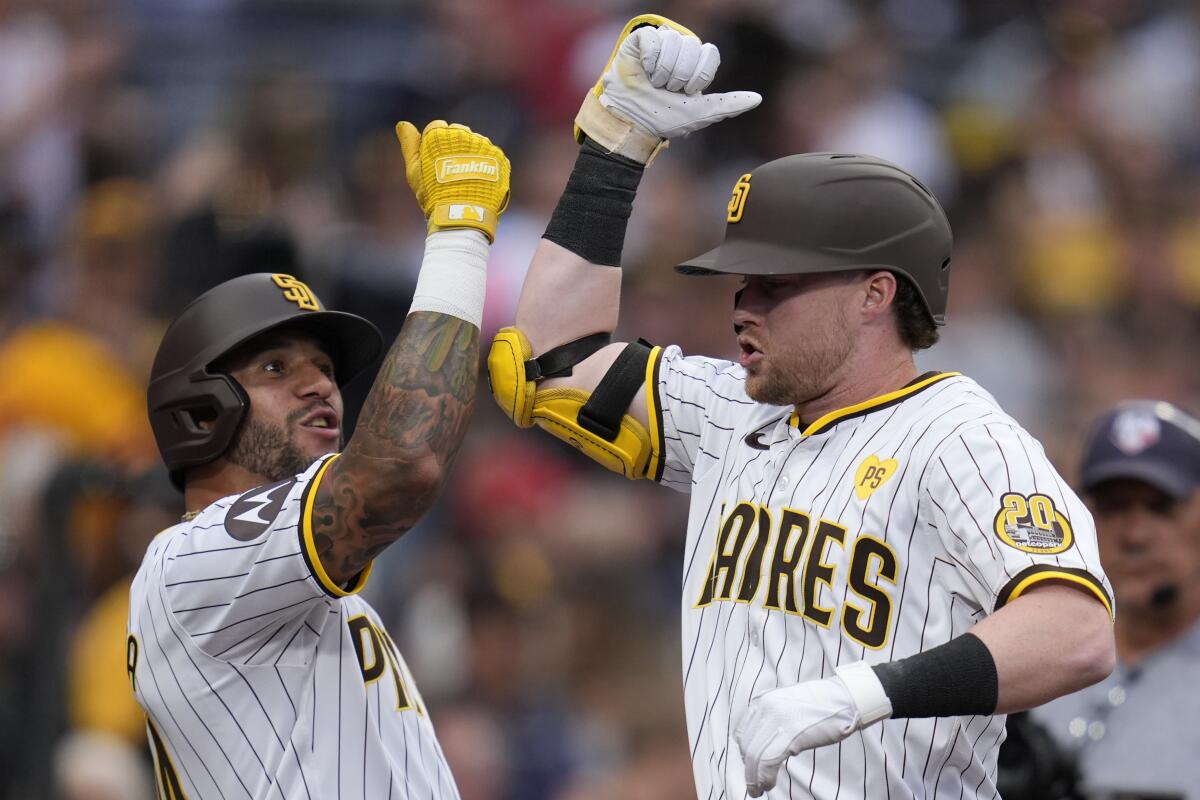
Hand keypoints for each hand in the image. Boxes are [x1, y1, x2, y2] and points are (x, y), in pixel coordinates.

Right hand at [395, 120, 510, 241]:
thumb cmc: (433, 193)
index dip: (434, 144)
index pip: (437, 127)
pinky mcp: (498, 156)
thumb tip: (403, 124)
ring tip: (466, 177)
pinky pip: (491, 155)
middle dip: (454, 146)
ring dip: (471, 154)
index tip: (436, 160)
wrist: (463, 214)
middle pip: (458, 132)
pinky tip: (480, 180)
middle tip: (451, 170)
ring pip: (475, 143)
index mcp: (440, 134)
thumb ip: (409, 144)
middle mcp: (463, 133)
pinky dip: (486, 165)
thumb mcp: (414, 170)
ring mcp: (483, 144)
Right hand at [575, 14, 760, 163]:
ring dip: (663, 72)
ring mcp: (661, 43)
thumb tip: (757, 99)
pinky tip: (644, 72)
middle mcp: (680, 50)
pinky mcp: (641, 40)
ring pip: (674, 42)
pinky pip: (654, 39)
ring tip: (654, 84)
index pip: (710, 53)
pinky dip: (649, 61)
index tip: (687, 92)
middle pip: (693, 48)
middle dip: (680, 77)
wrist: (633, 121)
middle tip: (667, 90)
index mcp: (696, 63)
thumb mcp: (700, 114)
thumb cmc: (664, 118)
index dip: (699, 76)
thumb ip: (728, 105)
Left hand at [736, 662, 891, 796]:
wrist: (845, 699)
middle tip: (753, 784)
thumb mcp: (787, 706)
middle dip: (748, 768)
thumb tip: (763, 744)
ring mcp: (777, 720)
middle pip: (746, 745)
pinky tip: (768, 785)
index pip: (743, 732)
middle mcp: (766, 708)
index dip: (744, 753)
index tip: (750, 766)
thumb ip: (772, 719)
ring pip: (754, 756)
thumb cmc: (821, 706)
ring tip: (758, 790)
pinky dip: (764, 777)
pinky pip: (768, 761)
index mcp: (763, 701)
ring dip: (754, 778)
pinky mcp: (790, 734)